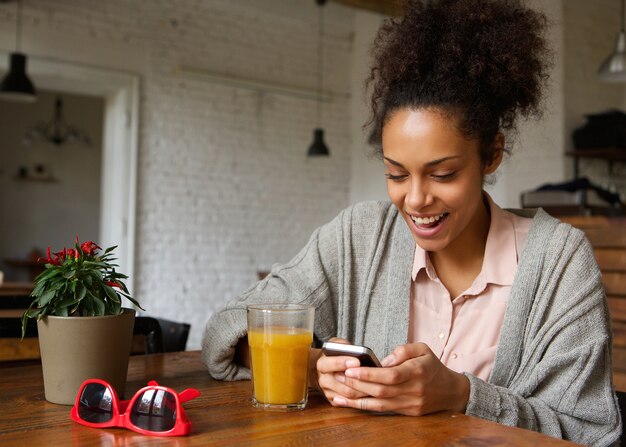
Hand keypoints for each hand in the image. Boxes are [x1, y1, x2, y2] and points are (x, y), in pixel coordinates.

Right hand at [314, 338, 368, 401]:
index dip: (343, 363)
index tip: (356, 361)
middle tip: (372, 376)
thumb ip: (344, 346)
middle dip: (357, 379)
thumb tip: (356, 351)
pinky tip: (370, 393)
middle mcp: (322, 379)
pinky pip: (348, 403)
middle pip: (340, 383)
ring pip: (347, 394)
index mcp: (322, 364)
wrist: (326, 369)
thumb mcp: (337, 345)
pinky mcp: (334, 401)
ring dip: (362, 390)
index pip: (330, 364)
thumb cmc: (335, 355)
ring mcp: (327, 392)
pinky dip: (360, 399)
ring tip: (375, 384)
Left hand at [331, 343, 469, 415]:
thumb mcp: (422, 348)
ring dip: (356, 398)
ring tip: (336, 390)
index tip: (350, 369)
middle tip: (337, 376)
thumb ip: (403, 351)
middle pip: (381, 391)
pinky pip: (382, 411)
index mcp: (417, 372)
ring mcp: (410, 405)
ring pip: (379, 404)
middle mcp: (413, 391)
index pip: (390, 375)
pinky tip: (347, 403)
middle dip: (357, 384)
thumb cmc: (432, 366)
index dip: (369, 374)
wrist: (450, 391)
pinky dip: (363, 407)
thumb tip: (383, 361)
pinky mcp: (406, 413)